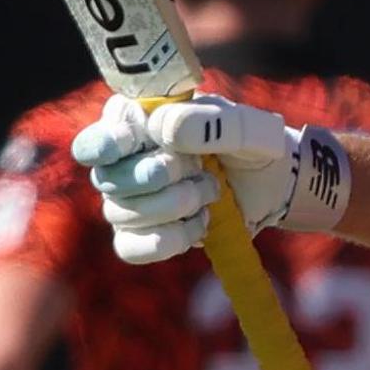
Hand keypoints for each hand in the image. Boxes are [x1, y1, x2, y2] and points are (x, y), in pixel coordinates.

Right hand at [71, 93, 350, 263]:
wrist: (275, 183)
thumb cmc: (254, 142)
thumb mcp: (246, 126)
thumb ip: (209, 122)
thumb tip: (161, 130)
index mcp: (138, 123)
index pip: (95, 139)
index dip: (105, 144)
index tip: (133, 141)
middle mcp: (124, 162)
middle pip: (109, 179)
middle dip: (159, 175)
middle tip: (199, 167)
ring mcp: (129, 200)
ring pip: (121, 214)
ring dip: (174, 204)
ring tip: (211, 191)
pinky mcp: (144, 234)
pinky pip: (130, 247)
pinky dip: (168, 239)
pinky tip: (200, 223)